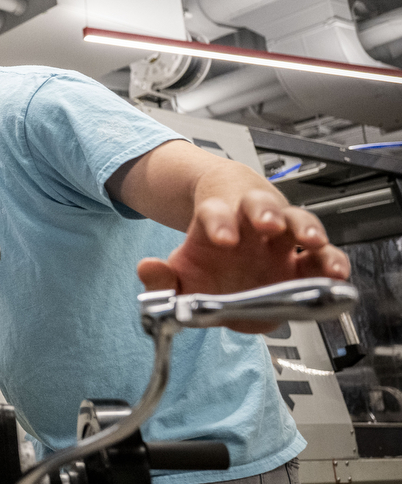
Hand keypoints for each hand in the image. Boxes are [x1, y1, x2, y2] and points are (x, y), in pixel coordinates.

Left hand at [136, 188, 350, 333]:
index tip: (222, 239)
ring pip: (296, 220)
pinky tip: (336, 273)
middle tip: (267, 224)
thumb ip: (162, 278)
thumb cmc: (208, 259)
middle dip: (264, 213)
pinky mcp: (304, 254)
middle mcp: (250, 222)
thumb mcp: (181, 273)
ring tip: (310, 243)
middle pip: (258, 205)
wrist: (233, 253)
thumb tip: (148, 269)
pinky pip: (323, 253)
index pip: (213, 212)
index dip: (219, 223)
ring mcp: (280, 235)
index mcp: (215, 220)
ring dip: (304, 229)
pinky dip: (331, 259)